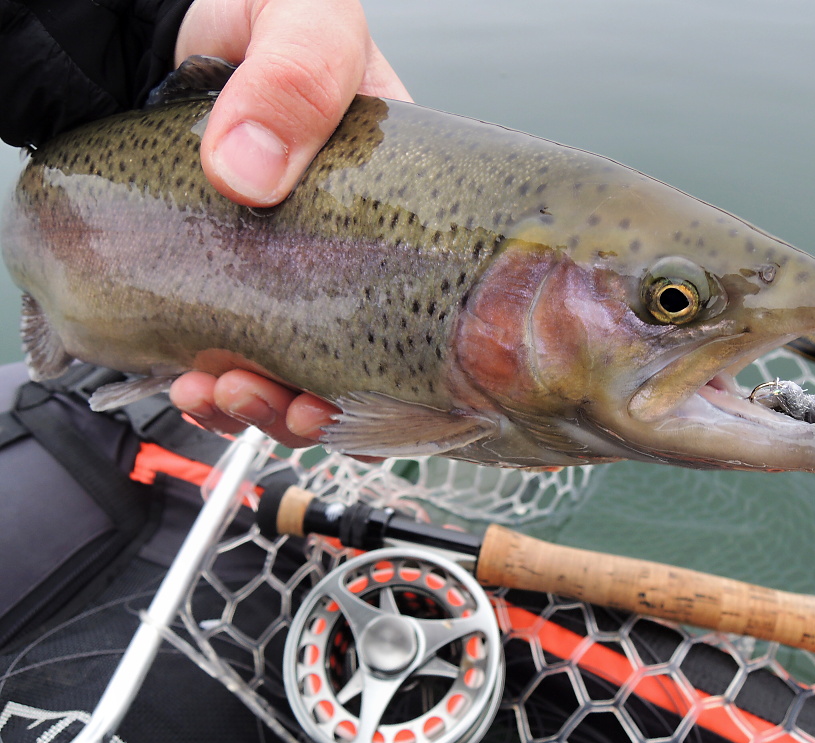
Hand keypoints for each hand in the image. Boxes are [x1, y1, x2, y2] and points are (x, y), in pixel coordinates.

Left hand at [171, 0, 410, 446]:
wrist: (167, 14)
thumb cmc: (263, 8)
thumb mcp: (302, 19)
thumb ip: (297, 75)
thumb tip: (248, 173)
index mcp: (394, 201)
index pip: (421, 304)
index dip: (400, 374)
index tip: (356, 396)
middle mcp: (343, 246)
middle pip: (352, 357)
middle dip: (313, 401)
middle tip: (282, 405)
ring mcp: (277, 265)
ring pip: (285, 365)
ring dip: (256, 403)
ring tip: (219, 395)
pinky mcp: (214, 271)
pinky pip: (219, 345)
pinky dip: (204, 380)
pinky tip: (185, 379)